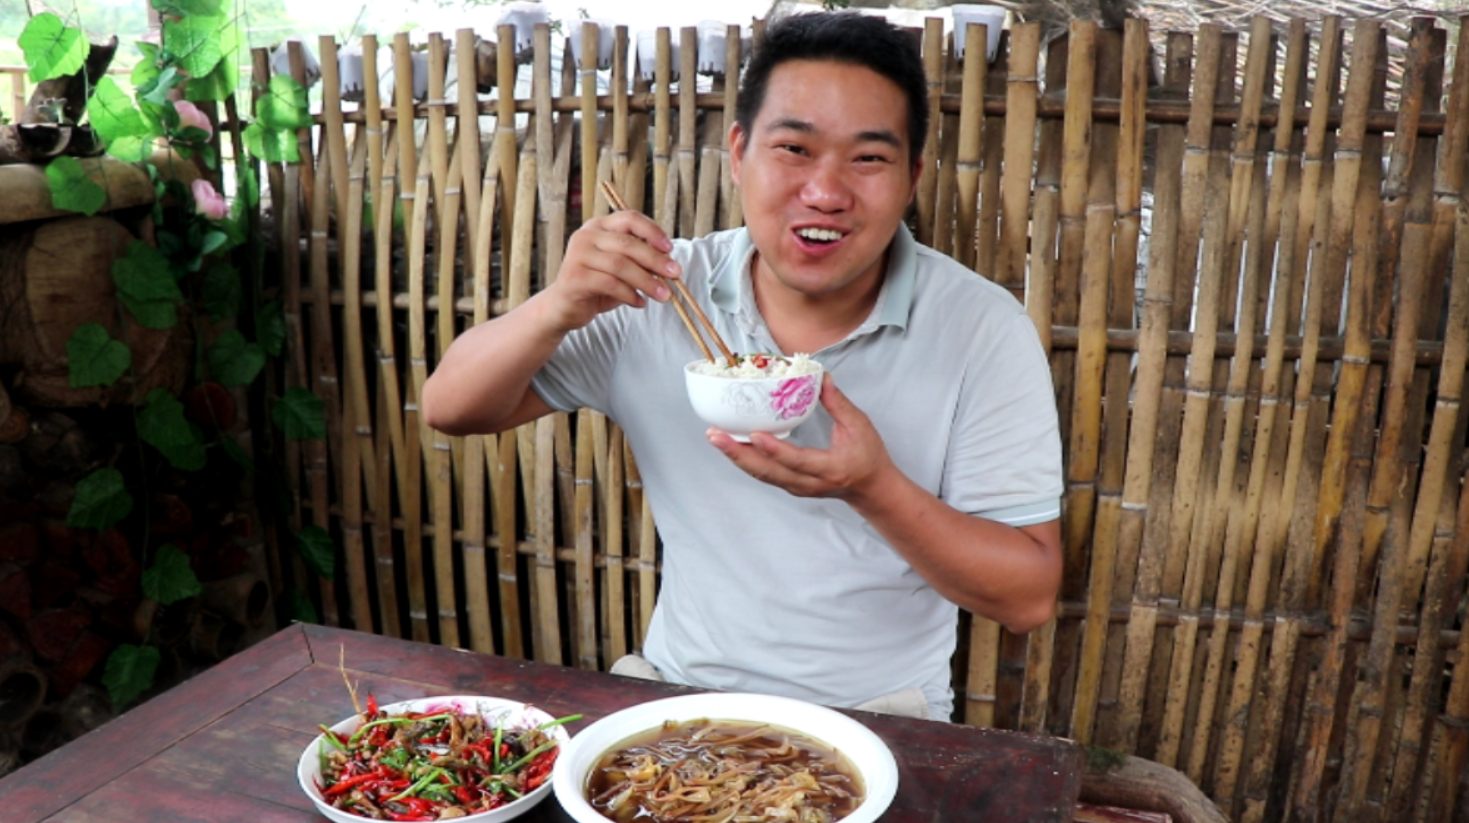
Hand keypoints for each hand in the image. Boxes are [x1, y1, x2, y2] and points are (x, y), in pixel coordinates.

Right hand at [543, 210, 679, 331]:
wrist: (564, 307)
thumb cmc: (596, 285)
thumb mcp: (620, 268)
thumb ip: (639, 260)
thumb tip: (669, 262)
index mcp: (598, 226)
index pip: (629, 218)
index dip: (652, 231)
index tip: (670, 248)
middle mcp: (586, 236)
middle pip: (628, 244)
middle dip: (656, 260)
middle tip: (675, 274)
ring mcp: (578, 255)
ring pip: (620, 265)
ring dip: (647, 281)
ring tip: (663, 295)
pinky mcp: (574, 277)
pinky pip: (610, 284)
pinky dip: (630, 295)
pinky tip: (640, 303)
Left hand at [706, 375, 892, 499]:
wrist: (870, 488)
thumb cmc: (868, 456)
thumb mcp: (859, 426)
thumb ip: (839, 403)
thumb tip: (821, 376)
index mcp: (830, 468)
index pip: (798, 461)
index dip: (776, 450)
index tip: (755, 434)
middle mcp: (809, 483)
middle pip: (769, 473)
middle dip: (740, 455)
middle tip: (716, 436)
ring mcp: (797, 488)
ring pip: (762, 475)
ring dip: (737, 457)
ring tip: (716, 438)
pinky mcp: (790, 486)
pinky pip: (764, 474)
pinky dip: (746, 460)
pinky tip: (730, 445)